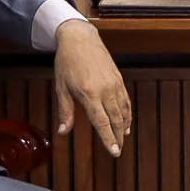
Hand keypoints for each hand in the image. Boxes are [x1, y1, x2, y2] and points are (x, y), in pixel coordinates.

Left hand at [53, 19, 131, 156]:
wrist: (80, 38)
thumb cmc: (67, 62)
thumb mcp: (61, 87)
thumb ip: (65, 111)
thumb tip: (63, 132)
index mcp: (89, 93)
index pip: (101, 122)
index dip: (108, 139)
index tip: (114, 152)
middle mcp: (105, 90)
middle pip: (115, 119)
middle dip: (118, 137)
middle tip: (118, 151)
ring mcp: (114, 84)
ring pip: (123, 111)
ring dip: (124, 127)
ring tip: (122, 139)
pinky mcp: (118, 79)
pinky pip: (126, 101)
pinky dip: (127, 114)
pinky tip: (126, 123)